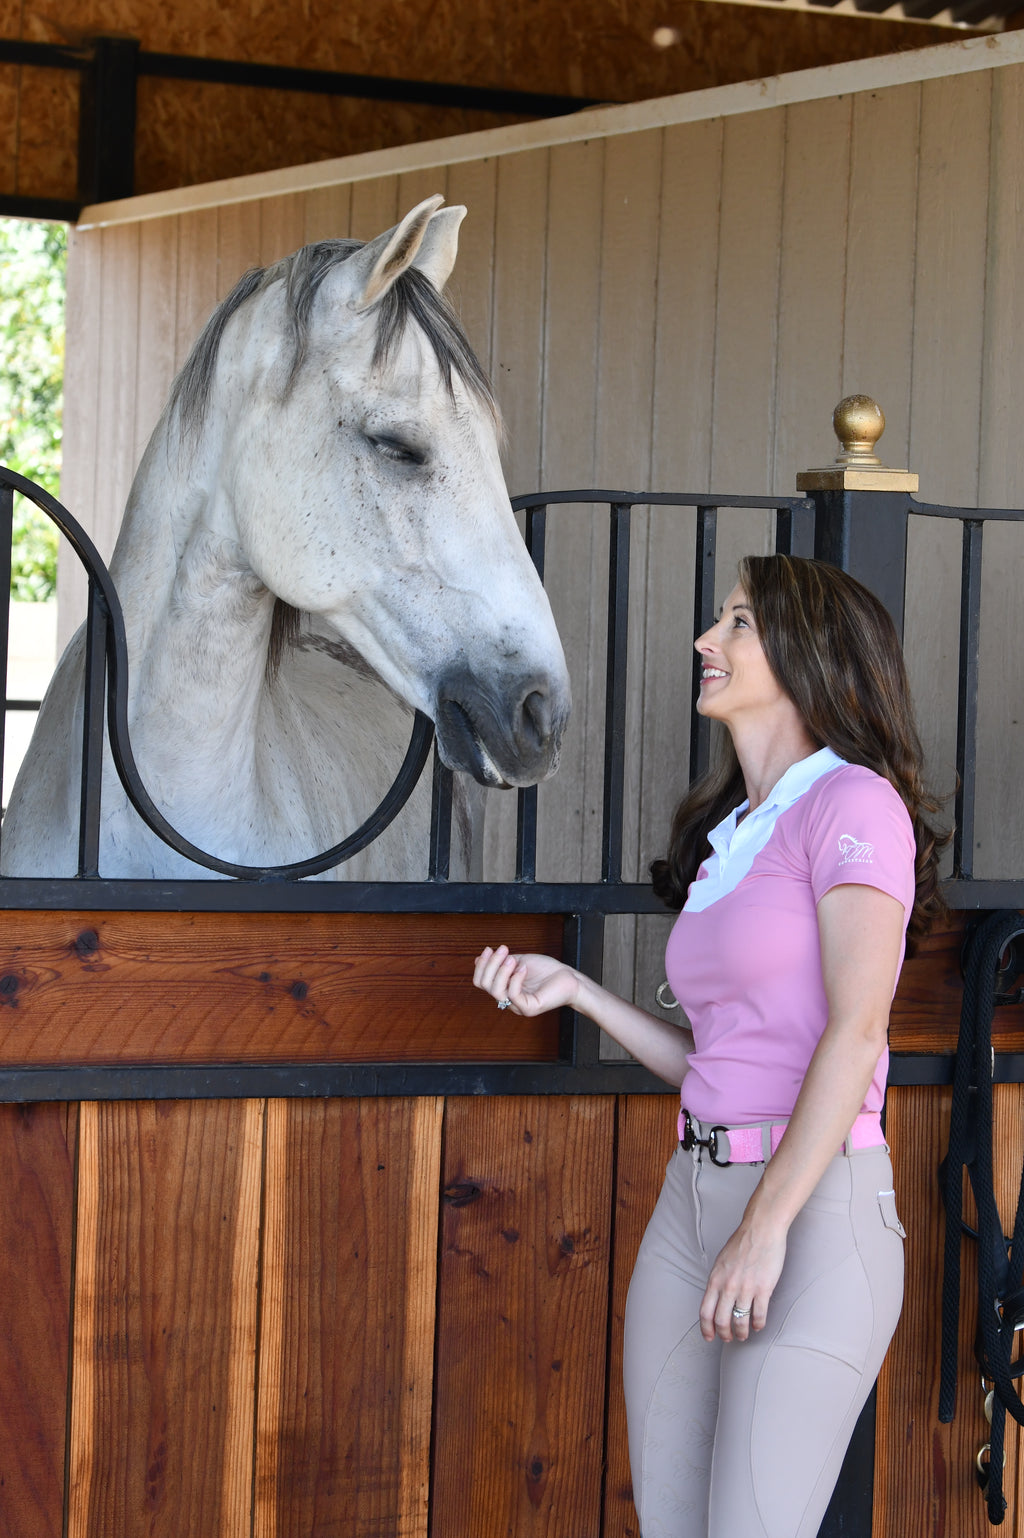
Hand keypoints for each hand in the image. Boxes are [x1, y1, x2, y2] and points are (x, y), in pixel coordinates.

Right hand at [472, 945, 579, 1015]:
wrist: (569, 978)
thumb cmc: (546, 970)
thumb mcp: (519, 961)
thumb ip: (500, 962)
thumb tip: (478, 959)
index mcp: (503, 989)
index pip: (480, 982)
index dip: (481, 965)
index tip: (489, 948)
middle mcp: (507, 1000)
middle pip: (484, 985)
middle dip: (490, 965)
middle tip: (503, 949)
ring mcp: (517, 1006)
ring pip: (495, 991)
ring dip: (501, 971)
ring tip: (513, 958)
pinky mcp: (529, 1009)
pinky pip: (513, 995)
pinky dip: (515, 979)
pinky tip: (524, 968)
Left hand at [698, 1217, 786, 1343]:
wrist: (761, 1229)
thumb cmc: (742, 1243)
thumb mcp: (721, 1261)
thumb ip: (718, 1280)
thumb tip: (716, 1298)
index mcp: (715, 1279)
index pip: (705, 1312)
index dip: (706, 1329)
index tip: (710, 1337)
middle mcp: (728, 1286)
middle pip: (721, 1321)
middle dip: (724, 1334)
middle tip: (729, 1338)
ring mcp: (746, 1288)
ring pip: (740, 1321)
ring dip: (741, 1333)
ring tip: (744, 1335)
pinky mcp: (763, 1289)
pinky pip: (759, 1315)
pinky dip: (758, 1324)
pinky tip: (759, 1325)